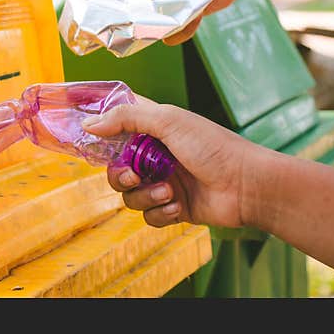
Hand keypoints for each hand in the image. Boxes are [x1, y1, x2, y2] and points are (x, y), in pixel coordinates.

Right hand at [82, 97, 260, 228]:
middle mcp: (154, 154)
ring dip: (144, 195)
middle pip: (114, 167)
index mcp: (153, 127)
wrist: (246, 186)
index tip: (86, 137)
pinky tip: (178, 206)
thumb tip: (89, 124)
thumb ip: (127, 118)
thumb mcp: (168, 121)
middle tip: (134, 175)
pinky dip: (160, 212)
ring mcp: (163, 181)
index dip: (100, 130)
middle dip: (119, 175)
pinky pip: (148, 215)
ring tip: (168, 192)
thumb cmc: (213, 147)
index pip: (117, 123)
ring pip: (129, 194)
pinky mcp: (172, 207)